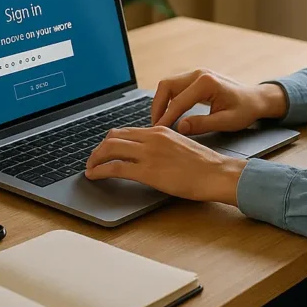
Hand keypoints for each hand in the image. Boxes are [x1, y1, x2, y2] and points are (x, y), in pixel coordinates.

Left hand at [84, 126, 246, 203]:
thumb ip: (162, 145)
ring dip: (95, 158)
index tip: (105, 150)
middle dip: (98, 149)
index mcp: (160, 130)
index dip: (110, 141)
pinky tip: (95, 176)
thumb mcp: (180, 145)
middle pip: (114, 136)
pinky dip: (100, 170)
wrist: (216, 173)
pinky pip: (115, 167)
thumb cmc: (204, 164)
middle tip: (93, 160)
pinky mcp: (147, 171)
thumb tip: (148, 154)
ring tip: (90, 168)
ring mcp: (148, 153)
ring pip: (110, 148)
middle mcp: (152, 137)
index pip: (126, 131)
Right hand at [151, 68, 287, 134]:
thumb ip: (202, 124)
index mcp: (206, 83)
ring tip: (160, 122)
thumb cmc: (244, 110)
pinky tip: (169, 114)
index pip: (178, 102)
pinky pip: (175, 86)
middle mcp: (199, 74)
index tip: (158, 132)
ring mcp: (197, 73)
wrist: (255, 98)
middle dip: (157, 106)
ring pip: (168, 84)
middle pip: (166, 85)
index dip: (166, 118)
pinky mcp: (196, 78)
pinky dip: (168, 99)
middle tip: (155, 126)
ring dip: (161, 102)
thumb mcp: (226, 121)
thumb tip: (180, 128)